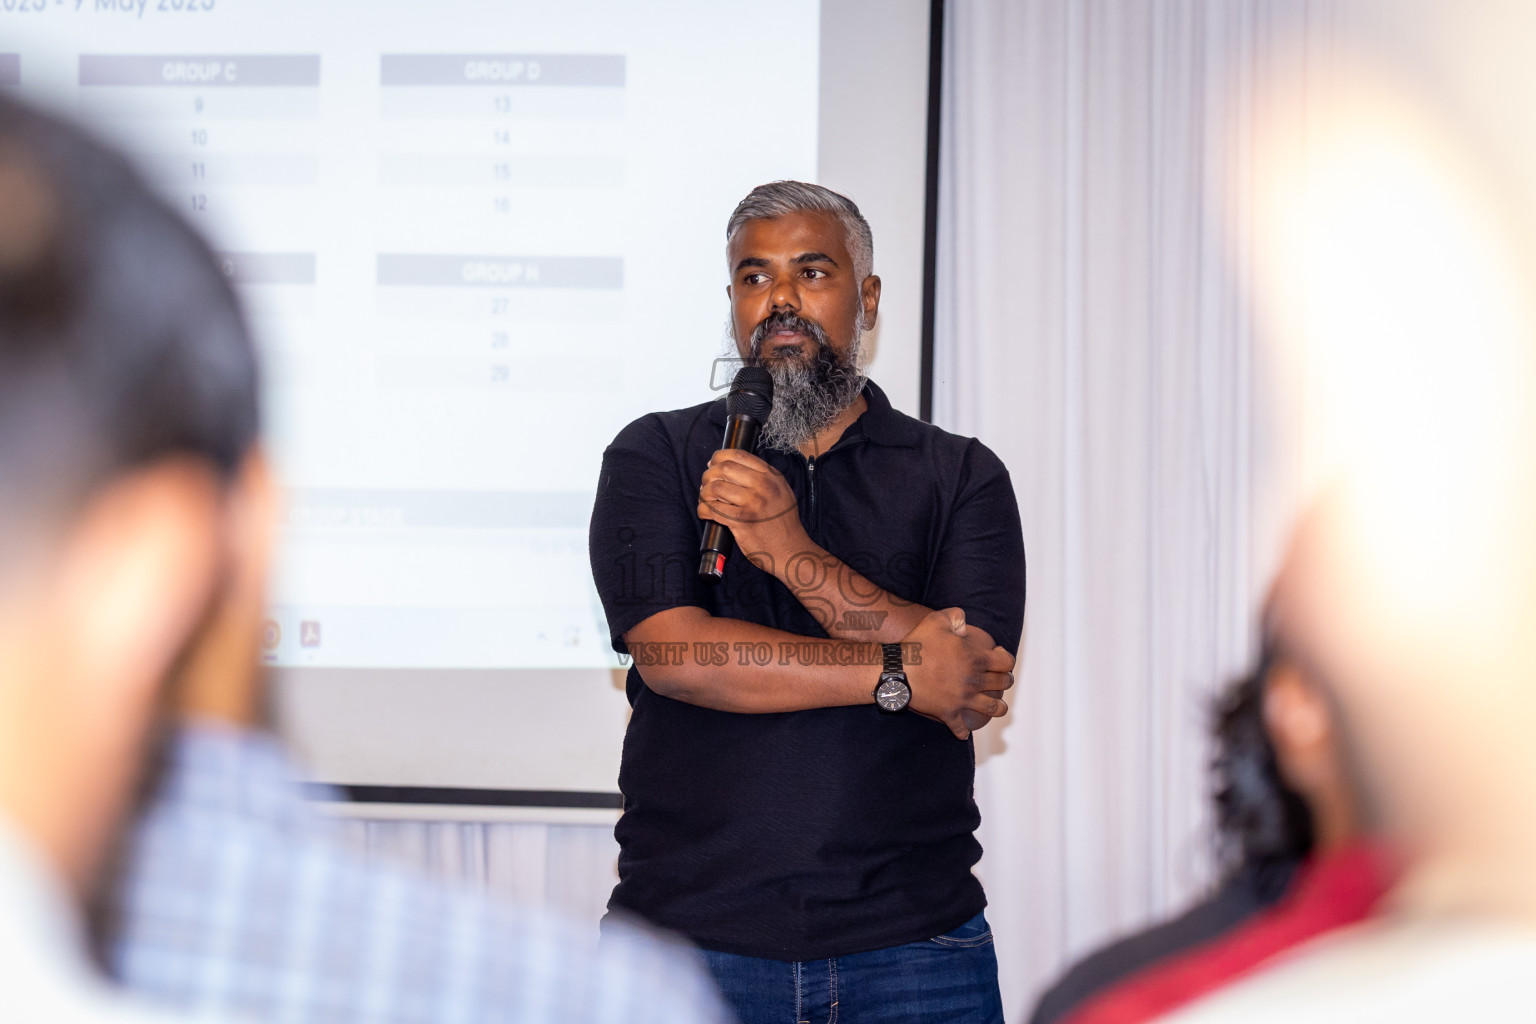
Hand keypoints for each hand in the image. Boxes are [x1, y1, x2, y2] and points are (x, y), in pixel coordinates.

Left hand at [697, 450, 806, 570]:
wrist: (791, 550)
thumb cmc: (783, 523)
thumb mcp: (781, 491)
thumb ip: (761, 477)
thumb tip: (726, 466)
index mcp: (771, 476)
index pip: (739, 455)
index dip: (719, 457)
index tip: (713, 465)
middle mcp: (763, 486)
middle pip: (724, 468)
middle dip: (709, 475)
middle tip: (706, 485)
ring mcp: (753, 503)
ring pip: (716, 487)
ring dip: (704, 493)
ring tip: (707, 500)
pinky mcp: (742, 521)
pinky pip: (713, 509)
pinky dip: (703, 510)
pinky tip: (705, 513)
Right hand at [902, 608, 1014, 739]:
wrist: (897, 671)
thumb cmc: (917, 645)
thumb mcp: (937, 620)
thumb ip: (956, 617)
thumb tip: (964, 625)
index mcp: (975, 659)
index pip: (1006, 662)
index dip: (1006, 658)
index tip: (998, 656)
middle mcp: (974, 681)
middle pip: (1003, 684)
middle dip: (1005, 680)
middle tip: (1000, 679)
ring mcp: (963, 699)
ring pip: (992, 709)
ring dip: (997, 707)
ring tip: (995, 706)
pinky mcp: (948, 713)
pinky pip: (960, 728)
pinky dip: (963, 731)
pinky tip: (963, 731)